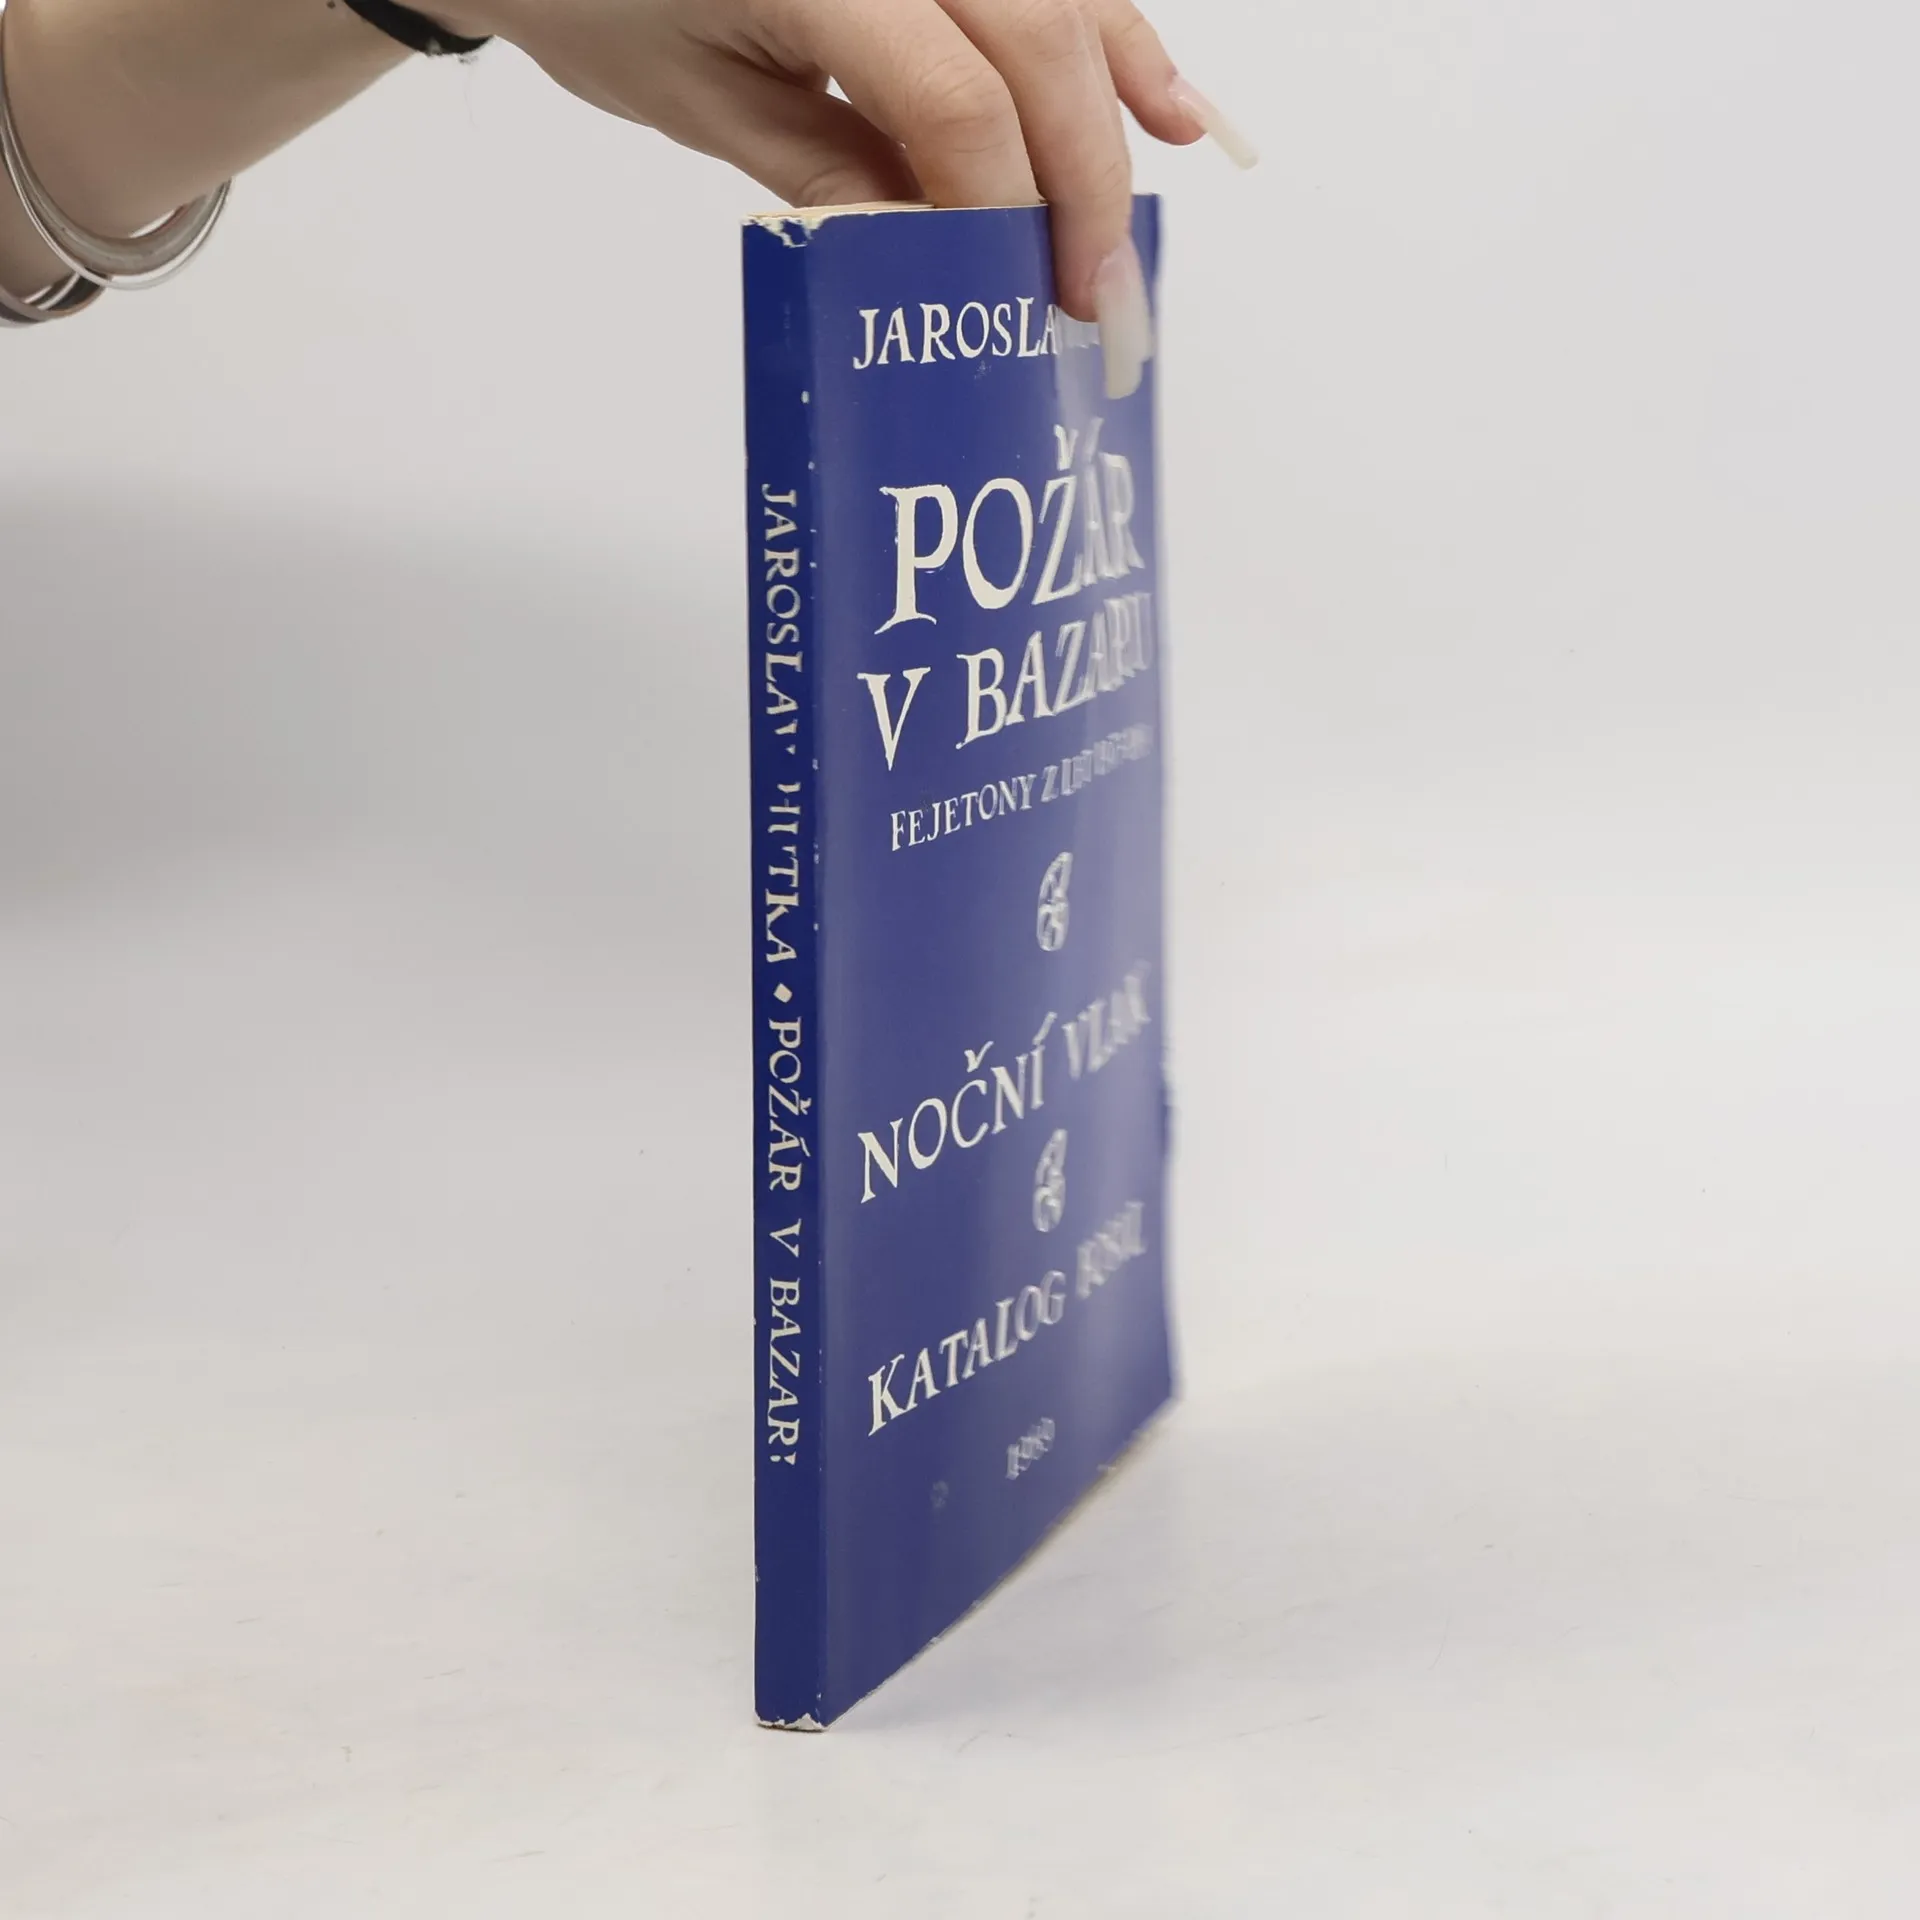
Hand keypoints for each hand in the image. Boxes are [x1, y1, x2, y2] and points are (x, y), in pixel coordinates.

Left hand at [440, 0, 1252, 395]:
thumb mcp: (701, 102)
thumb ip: (831, 174)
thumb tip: (940, 257)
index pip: (954, 99)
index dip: (1004, 206)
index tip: (1027, 296)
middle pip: (1036, 40)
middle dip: (1083, 172)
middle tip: (1094, 288)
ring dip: (1120, 83)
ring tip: (1167, 163)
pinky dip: (1107, 24)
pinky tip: (1156, 89)